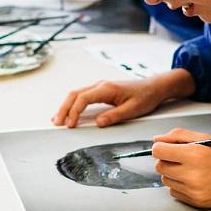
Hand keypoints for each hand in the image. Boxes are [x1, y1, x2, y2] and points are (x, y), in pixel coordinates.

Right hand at [52, 68, 195, 127]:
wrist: (154, 87)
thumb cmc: (145, 96)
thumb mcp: (132, 110)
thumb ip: (114, 116)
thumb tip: (98, 123)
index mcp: (107, 89)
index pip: (83, 99)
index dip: (74, 112)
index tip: (70, 124)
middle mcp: (100, 85)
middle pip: (75, 95)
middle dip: (64, 108)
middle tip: (57, 123)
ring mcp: (100, 87)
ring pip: (76, 94)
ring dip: (66, 106)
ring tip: (58, 119)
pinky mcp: (101, 91)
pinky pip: (82, 96)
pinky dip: (73, 104)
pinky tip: (69, 112)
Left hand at [151, 128, 210, 207]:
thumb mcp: (208, 138)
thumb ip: (179, 136)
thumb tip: (157, 139)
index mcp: (196, 155)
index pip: (158, 151)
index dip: (161, 147)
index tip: (167, 146)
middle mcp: (194, 175)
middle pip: (160, 167)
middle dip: (167, 160)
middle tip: (183, 156)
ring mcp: (196, 192)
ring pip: (166, 181)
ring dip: (174, 173)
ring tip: (193, 168)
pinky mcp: (198, 203)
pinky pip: (175, 193)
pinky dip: (180, 186)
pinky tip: (196, 179)